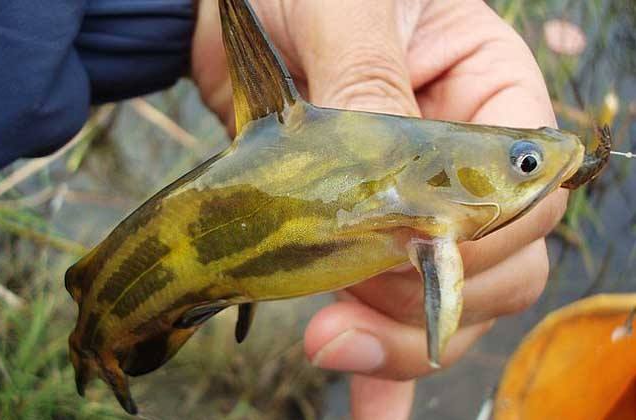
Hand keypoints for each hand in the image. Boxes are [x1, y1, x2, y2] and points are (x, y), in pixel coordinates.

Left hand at [192, 1, 565, 418]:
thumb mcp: (344, 7)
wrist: (230, 4)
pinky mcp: (356, 231)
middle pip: (496, 263)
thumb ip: (372, 83)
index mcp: (487, 92)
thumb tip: (395, 181)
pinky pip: (384, 304)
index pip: (525, 192)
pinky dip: (381, 363)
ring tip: (332, 346)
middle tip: (349, 317)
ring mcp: (411, 201)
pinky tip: (368, 405)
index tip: (403, 251)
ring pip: (445, 298)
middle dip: (435, 304)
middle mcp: (462, 157)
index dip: (478, 239)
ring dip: (398, 340)